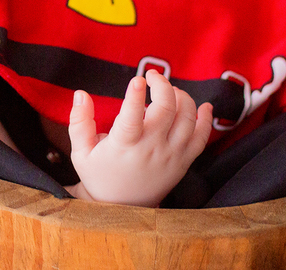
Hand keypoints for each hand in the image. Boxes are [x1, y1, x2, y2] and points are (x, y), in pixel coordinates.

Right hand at [67, 71, 212, 206]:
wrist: (122, 209)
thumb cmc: (99, 175)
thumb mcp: (80, 152)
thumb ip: (79, 121)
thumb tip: (81, 93)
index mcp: (123, 146)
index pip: (132, 117)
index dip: (136, 97)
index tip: (138, 79)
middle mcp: (151, 149)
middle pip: (166, 111)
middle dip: (162, 86)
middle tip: (152, 76)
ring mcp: (171, 155)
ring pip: (187, 119)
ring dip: (182, 97)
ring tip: (169, 90)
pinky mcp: (184, 162)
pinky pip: (202, 138)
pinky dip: (206, 120)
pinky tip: (204, 106)